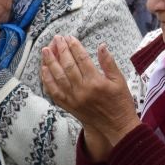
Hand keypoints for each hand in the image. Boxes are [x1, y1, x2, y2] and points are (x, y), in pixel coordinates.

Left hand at [39, 36, 138, 153]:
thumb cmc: (120, 103)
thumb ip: (109, 63)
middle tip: (56, 39)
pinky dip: (47, 81)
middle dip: (60, 50)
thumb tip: (101, 46)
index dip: (74, 46)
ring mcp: (73, 99)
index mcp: (96, 82)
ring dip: (50, 62)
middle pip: (67, 66)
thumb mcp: (119, 80)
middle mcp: (82, 90)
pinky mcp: (68, 106)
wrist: (116, 127)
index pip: (82, 59)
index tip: (69, 37)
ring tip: (46, 50)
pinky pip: (54, 92)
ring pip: (57, 77)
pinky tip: (44, 70)